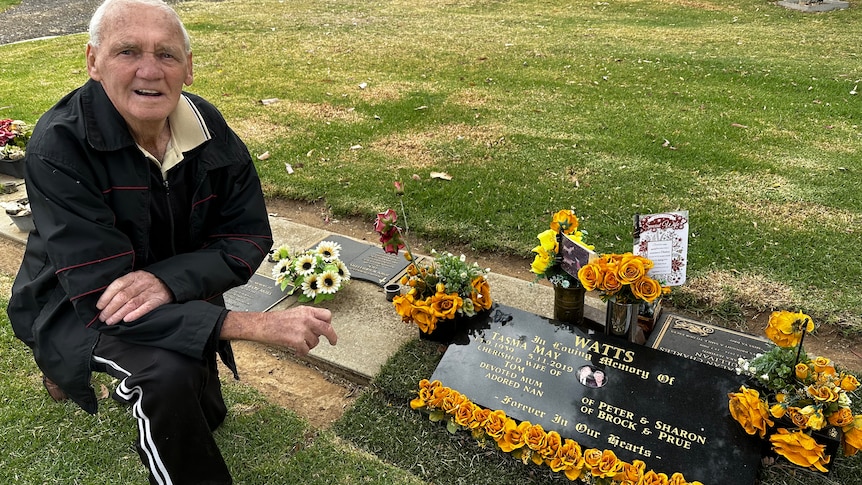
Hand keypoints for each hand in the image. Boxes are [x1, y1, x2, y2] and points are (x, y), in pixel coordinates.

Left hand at [97, 271, 173, 324]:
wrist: (171, 283)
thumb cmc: (148, 284)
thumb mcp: (136, 280)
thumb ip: (124, 288)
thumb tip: (105, 302)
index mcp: (135, 276)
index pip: (117, 285)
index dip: (106, 296)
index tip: (99, 306)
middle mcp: (143, 282)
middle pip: (123, 295)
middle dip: (110, 308)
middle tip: (103, 317)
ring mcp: (151, 291)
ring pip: (132, 303)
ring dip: (119, 314)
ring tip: (111, 321)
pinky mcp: (159, 300)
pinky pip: (146, 308)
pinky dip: (135, 314)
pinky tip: (126, 320)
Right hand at [221, 306, 336, 355]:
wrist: (262, 325)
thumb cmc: (276, 320)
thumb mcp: (295, 312)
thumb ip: (308, 317)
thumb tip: (318, 326)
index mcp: (307, 310)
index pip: (327, 315)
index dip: (329, 323)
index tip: (329, 328)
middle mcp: (307, 319)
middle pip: (327, 329)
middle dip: (332, 337)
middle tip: (333, 342)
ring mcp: (302, 330)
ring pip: (315, 342)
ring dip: (309, 345)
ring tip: (300, 343)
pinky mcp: (297, 340)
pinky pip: (306, 350)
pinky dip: (302, 352)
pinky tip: (297, 350)